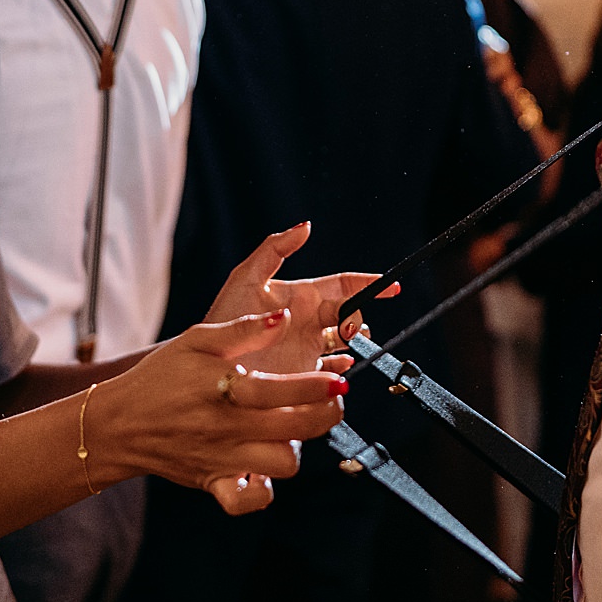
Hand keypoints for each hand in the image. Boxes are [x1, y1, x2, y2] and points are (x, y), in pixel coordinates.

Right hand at [88, 307, 344, 515]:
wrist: (118, 424)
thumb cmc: (160, 377)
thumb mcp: (196, 341)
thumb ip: (242, 330)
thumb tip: (283, 318)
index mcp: (222, 389)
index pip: (279, 391)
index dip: (315, 387)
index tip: (338, 381)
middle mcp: (225, 427)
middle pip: (293, 430)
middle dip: (324, 416)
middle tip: (332, 401)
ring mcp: (221, 458)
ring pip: (280, 465)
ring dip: (296, 447)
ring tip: (296, 428)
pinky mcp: (213, 481)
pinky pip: (245, 501)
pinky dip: (262, 492)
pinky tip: (266, 470)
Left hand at [204, 223, 397, 377]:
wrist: (210, 365)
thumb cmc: (223, 319)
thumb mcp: (245, 277)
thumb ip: (274, 249)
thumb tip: (305, 226)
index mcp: (300, 296)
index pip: (343, 286)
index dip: (369, 284)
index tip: (391, 286)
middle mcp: (308, 322)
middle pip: (350, 313)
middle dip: (359, 316)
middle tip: (350, 327)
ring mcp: (307, 349)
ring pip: (347, 342)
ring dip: (356, 341)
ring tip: (349, 343)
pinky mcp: (304, 376)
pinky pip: (334, 370)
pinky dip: (344, 368)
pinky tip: (342, 366)